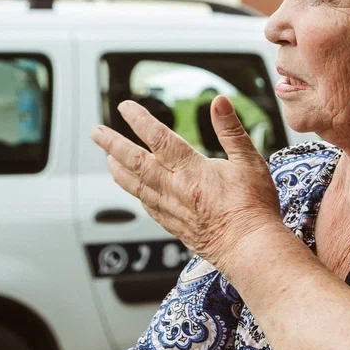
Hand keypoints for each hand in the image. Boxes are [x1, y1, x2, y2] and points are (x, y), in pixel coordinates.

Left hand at [91, 96, 281, 273]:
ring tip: (108, 159)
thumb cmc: (253, 206)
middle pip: (135, 162)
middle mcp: (175, 188)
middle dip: (113, 144)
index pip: (158, 138)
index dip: (139, 120)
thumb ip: (231, 130)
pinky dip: (135, 194)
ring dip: (118, 170)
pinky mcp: (175, 227)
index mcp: (192, 170)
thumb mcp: (250, 161)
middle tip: (96, 132)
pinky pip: (147, 206)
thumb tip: (219, 101)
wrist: (250, 248)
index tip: (125, 108)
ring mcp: (172, 209)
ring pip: (136, 186)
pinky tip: (134, 190)